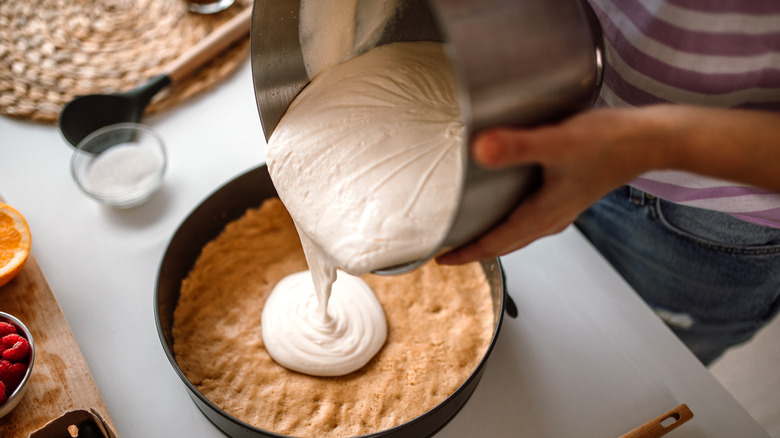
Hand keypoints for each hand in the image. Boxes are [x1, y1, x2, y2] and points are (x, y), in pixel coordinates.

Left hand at [435, 104, 779, 264]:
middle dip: (475, 250)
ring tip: (470, 232)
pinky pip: (531, 217)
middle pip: (504, 244)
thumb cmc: (609, 142)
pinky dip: (511, 219)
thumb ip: (518, 146)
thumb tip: (480, 148)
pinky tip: (507, 202)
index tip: (439, 260)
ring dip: (493, 237)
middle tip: (448, 251)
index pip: (495, 243)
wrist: (651, 139)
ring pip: (518, 233)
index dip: (465, 253)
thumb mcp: (558, 143)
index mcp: (543, 214)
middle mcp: (551, 218)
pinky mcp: (569, 194)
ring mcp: (561, 208)